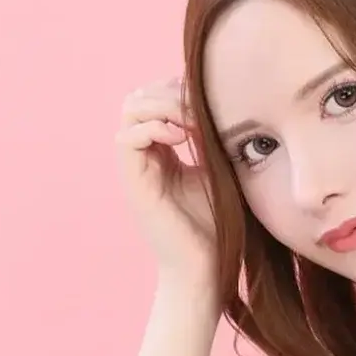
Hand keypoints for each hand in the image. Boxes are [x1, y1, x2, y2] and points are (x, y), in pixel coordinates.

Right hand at [115, 76, 218, 283]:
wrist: (204, 267)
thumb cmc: (218, 226)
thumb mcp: (220, 171)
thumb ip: (215, 139)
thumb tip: (229, 103)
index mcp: (163, 151)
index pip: (157, 98)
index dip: (178, 89)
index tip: (209, 101)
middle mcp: (146, 156)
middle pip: (139, 97)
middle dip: (168, 92)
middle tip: (198, 107)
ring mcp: (137, 168)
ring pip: (130, 111)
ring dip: (161, 106)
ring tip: (190, 122)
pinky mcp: (133, 182)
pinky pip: (126, 138)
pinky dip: (151, 129)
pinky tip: (180, 140)